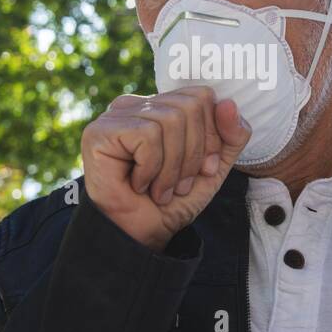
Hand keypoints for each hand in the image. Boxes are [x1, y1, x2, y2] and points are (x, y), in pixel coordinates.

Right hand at [80, 87, 251, 251]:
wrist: (141, 235)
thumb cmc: (172, 201)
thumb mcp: (214, 168)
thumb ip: (231, 135)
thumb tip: (228, 103)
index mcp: (163, 107)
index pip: (201, 97)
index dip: (211, 136)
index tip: (204, 171)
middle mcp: (139, 104)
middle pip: (189, 107)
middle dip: (194, 154)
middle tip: (179, 186)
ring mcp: (117, 115)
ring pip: (170, 121)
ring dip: (172, 167)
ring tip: (160, 189)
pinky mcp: (100, 131)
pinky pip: (146, 136)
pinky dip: (151, 169)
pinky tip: (139, 184)